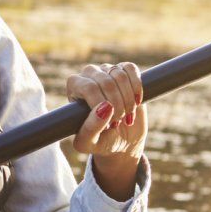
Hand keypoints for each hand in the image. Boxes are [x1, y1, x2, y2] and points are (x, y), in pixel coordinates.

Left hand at [64, 61, 147, 197]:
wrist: (121, 141)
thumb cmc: (99, 141)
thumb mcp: (89, 143)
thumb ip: (91, 128)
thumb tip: (105, 107)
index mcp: (74, 87)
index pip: (89, 88)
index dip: (102, 106)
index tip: (109, 124)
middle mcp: (88, 75)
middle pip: (106, 82)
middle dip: (117, 106)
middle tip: (119, 122)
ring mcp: (107, 71)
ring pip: (120, 75)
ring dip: (128, 100)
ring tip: (127, 115)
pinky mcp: (124, 71)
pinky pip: (130, 68)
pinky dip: (137, 87)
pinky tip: (137, 102)